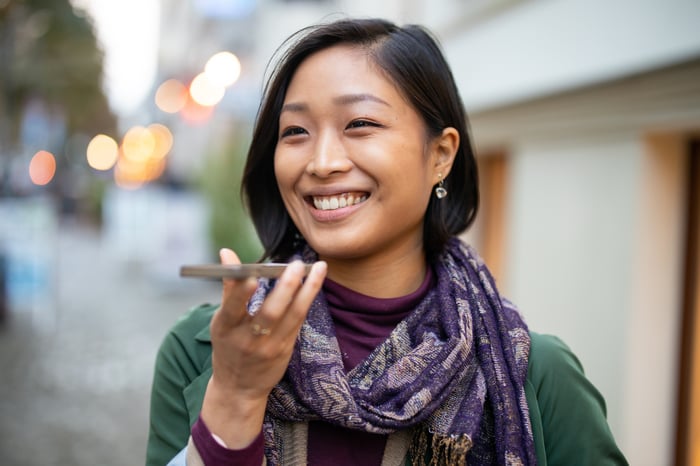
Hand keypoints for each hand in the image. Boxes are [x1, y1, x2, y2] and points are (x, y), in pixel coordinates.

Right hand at [201, 248, 326, 447]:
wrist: (239, 389)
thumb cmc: (229, 346)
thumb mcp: (222, 322)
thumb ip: (229, 287)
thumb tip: (227, 252)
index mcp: (225, 329)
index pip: (232, 308)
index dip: (241, 293)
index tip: (252, 275)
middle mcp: (247, 339)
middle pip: (269, 313)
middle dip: (286, 287)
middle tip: (297, 264)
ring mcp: (269, 347)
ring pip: (292, 316)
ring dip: (308, 290)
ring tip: (319, 268)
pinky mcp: (285, 350)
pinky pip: (299, 321)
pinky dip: (307, 300)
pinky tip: (315, 283)